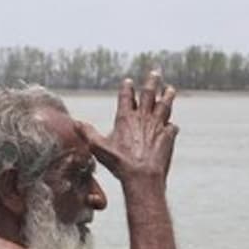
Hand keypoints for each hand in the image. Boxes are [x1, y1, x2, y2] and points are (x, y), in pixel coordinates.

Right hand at [85, 71, 177, 186]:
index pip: (126, 97)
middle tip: (155, 73)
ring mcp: (158, 126)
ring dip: (167, 96)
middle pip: (149, 94)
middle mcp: (143, 117)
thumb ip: (87, 133)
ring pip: (164, 106)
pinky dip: (172, 126)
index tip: (129, 81)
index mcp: (125, 117)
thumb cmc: (119, 163)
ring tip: (170, 89)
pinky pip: (172, 127)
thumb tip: (75, 122)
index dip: (127, 88)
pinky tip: (172, 125)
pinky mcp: (168, 137)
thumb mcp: (98, 148)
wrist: (142, 175)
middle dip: (152, 82)